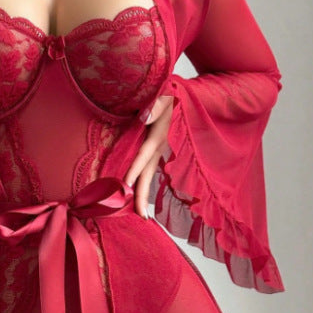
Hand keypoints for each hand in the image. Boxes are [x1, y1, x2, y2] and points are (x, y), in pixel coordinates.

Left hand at [123, 94, 174, 217]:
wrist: (186, 97)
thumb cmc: (171, 95)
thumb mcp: (164, 97)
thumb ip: (155, 106)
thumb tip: (145, 115)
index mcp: (157, 138)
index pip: (143, 157)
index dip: (134, 171)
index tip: (125, 187)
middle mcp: (159, 149)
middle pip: (148, 175)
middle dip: (143, 196)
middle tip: (141, 217)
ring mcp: (160, 152)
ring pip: (149, 176)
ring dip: (144, 193)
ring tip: (140, 213)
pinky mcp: (158, 152)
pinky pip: (149, 170)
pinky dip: (143, 183)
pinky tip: (137, 194)